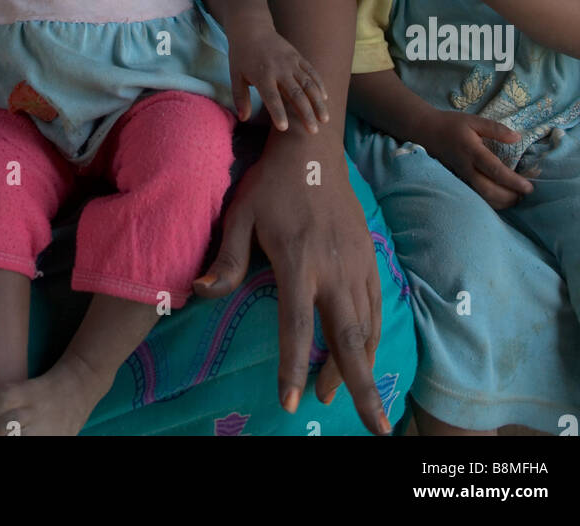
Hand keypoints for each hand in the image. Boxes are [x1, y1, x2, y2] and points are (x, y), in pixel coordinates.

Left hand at [193, 127, 388, 435]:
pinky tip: (363, 355)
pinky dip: (371, 336)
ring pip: (366, 327)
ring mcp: (356, 263)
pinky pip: (376, 306)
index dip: (294, 367)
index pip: (296, 325)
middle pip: (350, 338)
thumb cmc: (270, 184)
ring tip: (354, 400)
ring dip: (362, 367)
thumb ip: (228, 259)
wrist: (313, 150)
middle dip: (361, 386)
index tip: (293, 403)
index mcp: (298, 261)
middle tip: (376, 429)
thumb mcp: (240, 214)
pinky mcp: (369, 257)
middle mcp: (333, 268)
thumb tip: (203, 292)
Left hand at [229, 27, 328, 133]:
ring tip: (324, 119)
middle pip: (296, 94)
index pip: (271, 97)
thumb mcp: (235, 75)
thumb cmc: (241, 55)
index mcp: (262, 75)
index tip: (284, 128)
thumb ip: (240, 97)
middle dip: (306, 113)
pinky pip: (312, 72)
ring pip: (309, 84)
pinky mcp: (298, 56)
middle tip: (313, 131)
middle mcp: (279, 69)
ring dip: (318, 102)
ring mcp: (291, 62)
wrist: (252, 28)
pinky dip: (319, 85)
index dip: (278, 112)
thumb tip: (243, 118)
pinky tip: (325, 98)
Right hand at [423, 109, 532, 208]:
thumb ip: (496, 129)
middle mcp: (467, 167)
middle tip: (525, 195)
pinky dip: (490, 201)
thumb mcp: (474, 120)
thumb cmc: (451, 124)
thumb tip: (517, 137)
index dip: (513, 181)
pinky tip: (500, 200)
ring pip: (482, 196)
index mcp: (473, 152)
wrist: (426, 131)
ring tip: (516, 199)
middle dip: (509, 197)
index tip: (529, 187)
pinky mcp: (458, 180)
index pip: (496, 171)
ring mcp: (461, 176)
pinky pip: (475, 195)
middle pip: (489, 190)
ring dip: (501, 202)